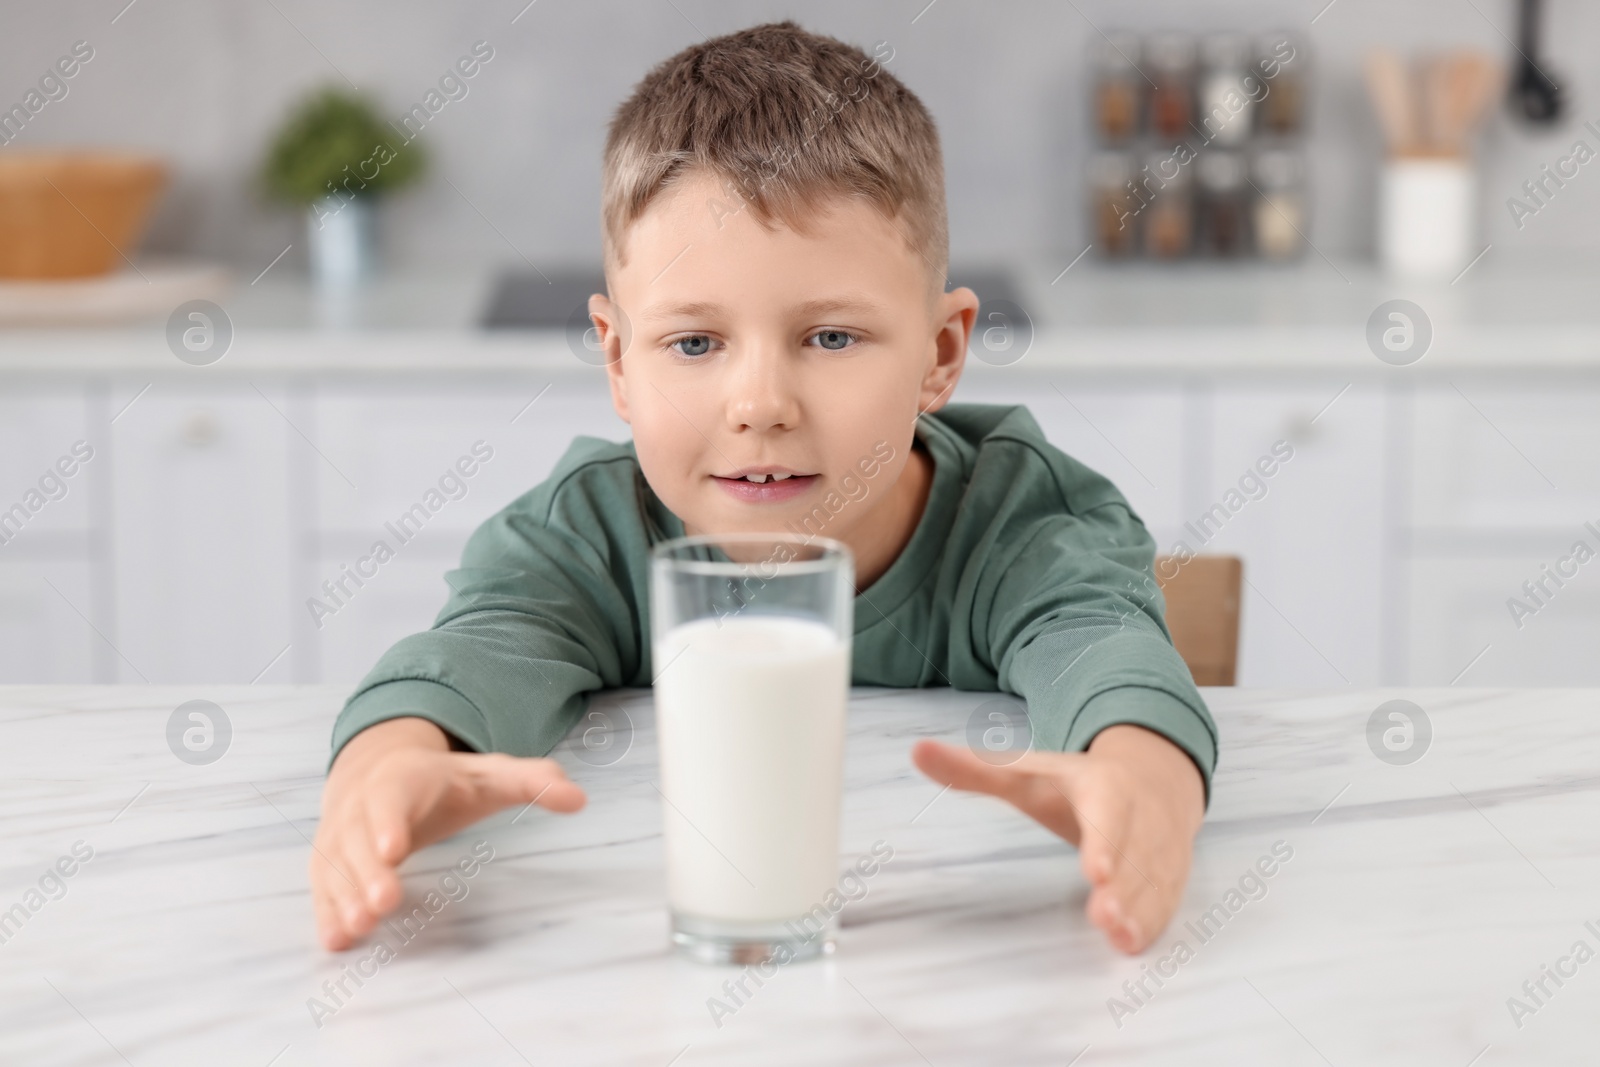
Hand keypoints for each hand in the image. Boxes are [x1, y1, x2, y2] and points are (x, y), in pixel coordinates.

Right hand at [310, 716, 585, 950]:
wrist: (380, 771)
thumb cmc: (447, 782)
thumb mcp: (492, 774)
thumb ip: (534, 783)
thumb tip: (579, 799)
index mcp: (403, 779)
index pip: (391, 798)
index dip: (389, 822)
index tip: (394, 850)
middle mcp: (362, 806)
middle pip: (358, 839)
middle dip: (368, 873)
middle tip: (384, 905)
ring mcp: (341, 835)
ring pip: (336, 866)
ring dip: (345, 898)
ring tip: (360, 930)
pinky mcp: (330, 863)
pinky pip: (324, 888)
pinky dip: (328, 913)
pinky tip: (337, 941)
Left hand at [911, 724, 1203, 953]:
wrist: (1154, 774)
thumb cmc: (1076, 782)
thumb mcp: (1028, 772)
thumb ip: (975, 771)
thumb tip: (917, 751)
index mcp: (1104, 786)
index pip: (1107, 815)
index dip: (1103, 843)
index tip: (1095, 872)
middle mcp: (1139, 816)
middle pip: (1132, 854)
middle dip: (1122, 887)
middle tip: (1103, 916)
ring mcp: (1160, 846)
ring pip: (1152, 880)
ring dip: (1139, 910)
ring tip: (1118, 936)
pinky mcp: (1171, 873)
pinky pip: (1166, 898)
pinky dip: (1153, 920)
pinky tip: (1132, 943)